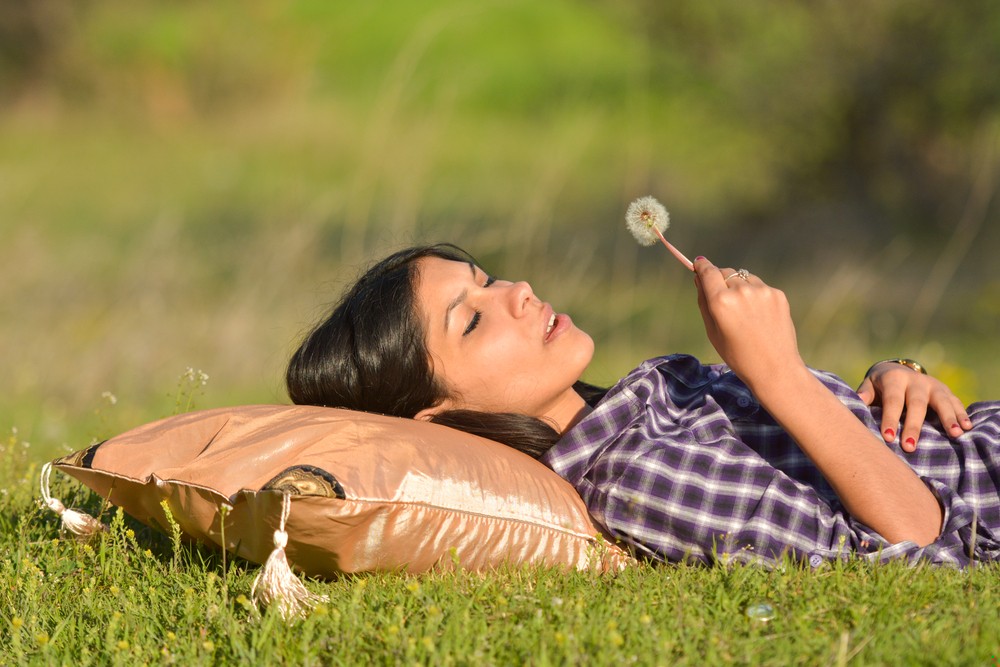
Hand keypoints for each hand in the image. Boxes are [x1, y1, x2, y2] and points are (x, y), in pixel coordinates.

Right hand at [692, 258, 805, 390]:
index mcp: (721, 302)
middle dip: (720, 280)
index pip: (708, 272)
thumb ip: (704, 302)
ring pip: (743, 277)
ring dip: (739, 286)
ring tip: (744, 313)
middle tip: (723, 299)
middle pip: (725, 272)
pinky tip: (758, 316)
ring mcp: (762, 291)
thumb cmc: (738, 355)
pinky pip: (759, 286)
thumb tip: (699, 279)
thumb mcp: (712, 331)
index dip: (702, 266)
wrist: (775, 368)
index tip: (699, 263)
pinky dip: (755, 294)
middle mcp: (741, 291)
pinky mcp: (778, 294)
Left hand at [857, 363, 971, 450]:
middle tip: (909, 446)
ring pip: (942, 402)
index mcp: (894, 378)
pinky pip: (956, 402)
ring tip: (955, 435)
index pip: (892, 400)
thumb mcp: (869, 386)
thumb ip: (865, 395)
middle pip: (916, 404)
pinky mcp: (946, 391)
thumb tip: (857, 403)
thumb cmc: (879, 386)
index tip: (887, 438)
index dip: (890, 418)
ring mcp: (933, 385)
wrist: (897, 370)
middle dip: (914, 426)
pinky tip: (967, 428)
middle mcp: (916, 380)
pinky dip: (962, 415)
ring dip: (949, 418)